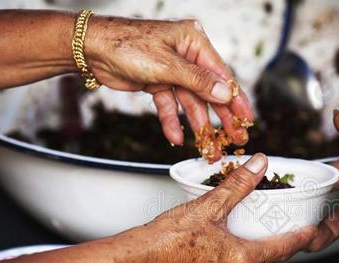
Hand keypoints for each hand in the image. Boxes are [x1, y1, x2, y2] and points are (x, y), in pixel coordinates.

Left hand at [87, 16, 253, 151]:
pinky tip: (177, 137)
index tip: (247, 119)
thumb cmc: (127, 45)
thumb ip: (199, 82)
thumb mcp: (168, 65)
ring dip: (198, 124)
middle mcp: (186, 54)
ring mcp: (172, 69)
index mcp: (194, 41)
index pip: (222, 74)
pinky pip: (171, 104)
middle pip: (209, 90)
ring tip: (209, 146)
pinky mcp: (158, 81)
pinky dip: (173, 120)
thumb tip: (226, 92)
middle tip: (235, 138)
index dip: (236, 99)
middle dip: (221, 116)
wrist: (90, 49)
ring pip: (191, 101)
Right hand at [143, 153, 315, 262]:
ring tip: (240, 248)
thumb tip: (258, 165)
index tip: (309, 233)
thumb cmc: (170, 236)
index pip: (280, 250)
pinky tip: (214, 257)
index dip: (298, 240)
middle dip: (269, 260)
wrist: (139, 260)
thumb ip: (238, 185)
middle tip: (266, 242)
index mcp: (240, 259)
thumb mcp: (209, 205)